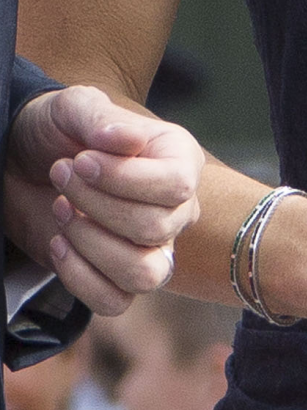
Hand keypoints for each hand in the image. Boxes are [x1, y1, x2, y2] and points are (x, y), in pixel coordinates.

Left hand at [5, 87, 202, 313]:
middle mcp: (177, 207)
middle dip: (96, 205)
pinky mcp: (119, 279)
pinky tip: (58, 243)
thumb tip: (128, 140)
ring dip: (91, 244)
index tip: (80, 159)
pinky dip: (80, 277)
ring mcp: (152, 247)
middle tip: (61, 173)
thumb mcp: (74, 108)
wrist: (22, 163)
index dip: (125, 179)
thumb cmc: (57, 130)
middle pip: (155, 228)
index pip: (175, 184)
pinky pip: (116, 302)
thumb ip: (101, 117)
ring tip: (61, 209)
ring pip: (145, 274)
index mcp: (180, 158)